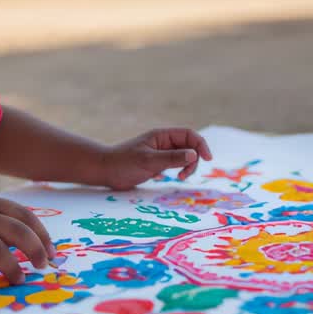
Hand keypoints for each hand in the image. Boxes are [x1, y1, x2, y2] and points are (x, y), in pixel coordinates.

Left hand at [95, 128, 213, 190]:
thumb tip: (194, 155)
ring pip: (184, 156)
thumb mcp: (149, 161)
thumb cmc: (124, 163)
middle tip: (184, 175)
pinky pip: (175, 164)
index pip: (189, 135)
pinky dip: (179, 170)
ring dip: (187, 166)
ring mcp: (160, 153)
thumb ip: (172, 158)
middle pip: (189, 146)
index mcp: (162, 135)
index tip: (207, 159)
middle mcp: (163, 142)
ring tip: (179, 178)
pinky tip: (171, 178)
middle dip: (193, 159)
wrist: (105, 171)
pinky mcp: (157, 164)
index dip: (201, 145)